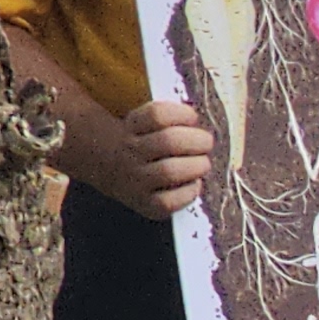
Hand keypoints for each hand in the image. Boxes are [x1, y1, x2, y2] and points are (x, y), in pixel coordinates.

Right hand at [84, 99, 214, 220]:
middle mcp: (129, 152)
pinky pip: (169, 201)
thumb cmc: (142, 142)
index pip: (157, 115)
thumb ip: (167, 117)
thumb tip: (196, 119)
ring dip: (196, 166)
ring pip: (170, 171)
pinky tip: (194, 183)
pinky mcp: (145, 205)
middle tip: (206, 142)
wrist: (112, 169)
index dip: (182, 114)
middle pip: (169, 141)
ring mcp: (135, 180)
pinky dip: (189, 192)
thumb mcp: (144, 122)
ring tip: (203, 163)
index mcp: (130, 126)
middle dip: (198, 140)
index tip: (192, 117)